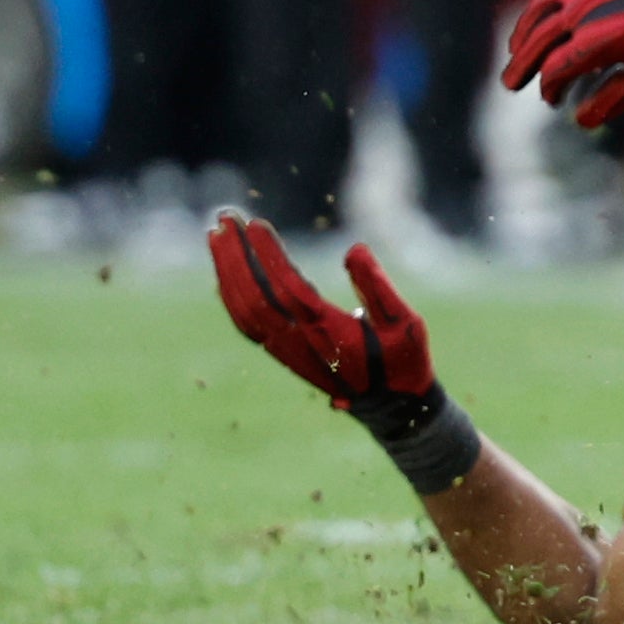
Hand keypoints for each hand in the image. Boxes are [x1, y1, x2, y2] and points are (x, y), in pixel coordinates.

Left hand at [208, 212, 435, 416]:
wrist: (389, 406)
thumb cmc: (402, 360)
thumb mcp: (406, 323)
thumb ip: (378, 287)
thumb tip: (353, 248)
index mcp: (329, 333)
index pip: (287, 289)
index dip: (268, 256)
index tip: (255, 224)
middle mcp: (299, 343)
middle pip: (253, 297)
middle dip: (235, 256)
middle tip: (225, 217)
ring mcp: (285, 350)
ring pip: (242, 310)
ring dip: (226, 271)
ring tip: (218, 234)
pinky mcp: (280, 352)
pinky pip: (245, 322)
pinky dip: (230, 293)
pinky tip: (226, 269)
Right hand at [503, 0, 623, 127]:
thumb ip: (614, 98)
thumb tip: (579, 120)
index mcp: (596, 41)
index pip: (554, 70)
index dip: (549, 89)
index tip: (553, 100)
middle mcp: (584, 10)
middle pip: (538, 40)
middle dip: (521, 65)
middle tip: (510, 83)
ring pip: (541, 7)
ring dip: (524, 29)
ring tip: (516, 47)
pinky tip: (541, 5)